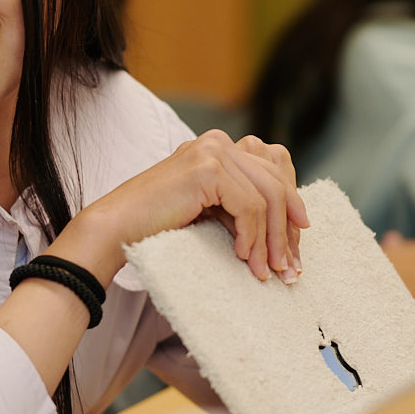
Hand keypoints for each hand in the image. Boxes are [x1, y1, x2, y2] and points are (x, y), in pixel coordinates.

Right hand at [66, 130, 308, 284]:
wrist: (117, 228)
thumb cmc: (158, 225)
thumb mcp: (209, 209)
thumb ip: (239, 203)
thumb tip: (288, 226)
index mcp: (220, 147)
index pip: (275, 168)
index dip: (292, 207)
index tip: (296, 247)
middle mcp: (218, 142)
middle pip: (276, 182)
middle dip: (286, 230)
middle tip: (289, 269)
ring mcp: (212, 150)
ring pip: (267, 196)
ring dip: (271, 239)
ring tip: (267, 271)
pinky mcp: (207, 168)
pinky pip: (248, 206)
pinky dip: (251, 235)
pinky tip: (243, 256)